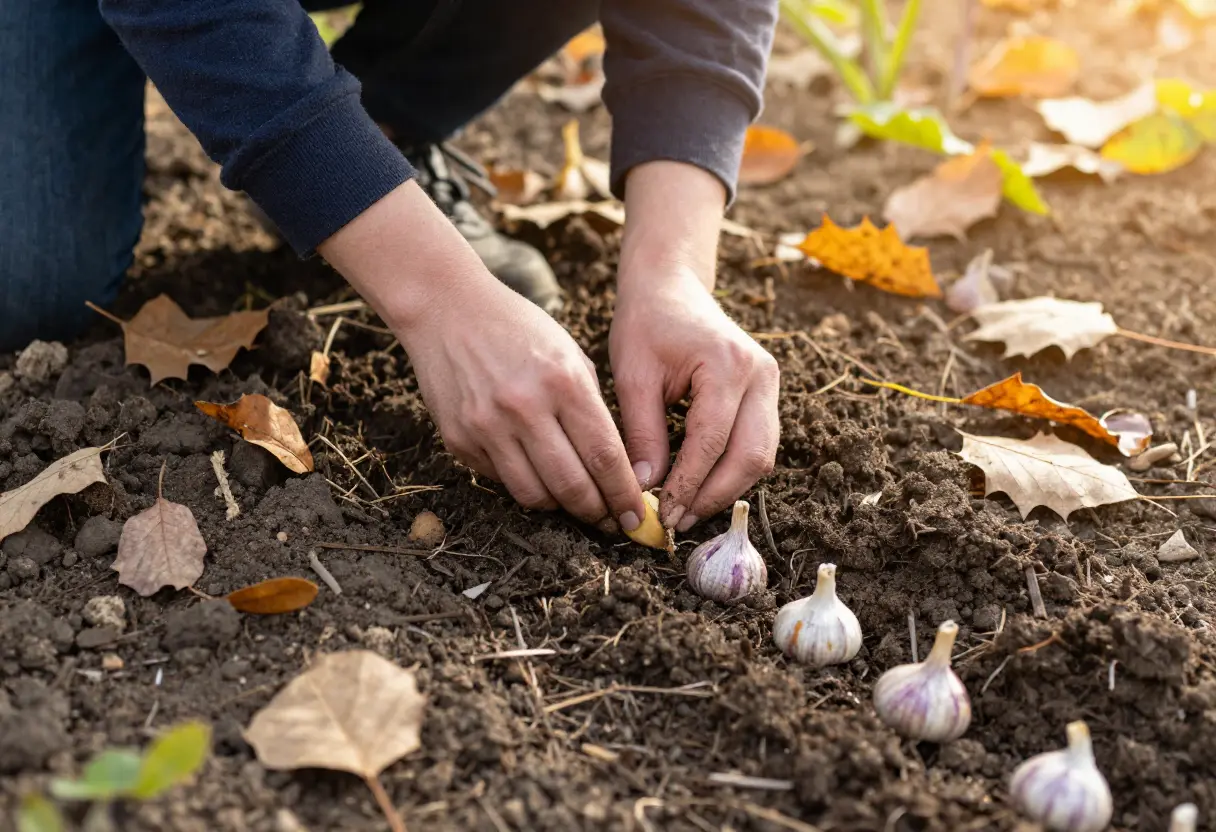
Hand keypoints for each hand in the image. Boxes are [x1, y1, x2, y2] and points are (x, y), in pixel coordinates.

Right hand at [319, 182, 645, 530]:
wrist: (445, 309)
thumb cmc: (518, 329)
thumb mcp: (569, 355)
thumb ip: (592, 409)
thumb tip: (616, 468)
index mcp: (563, 382)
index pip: (604, 457)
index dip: (624, 495)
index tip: (636, 517)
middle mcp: (524, 408)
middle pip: (572, 486)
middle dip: (598, 513)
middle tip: (611, 521)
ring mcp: (487, 427)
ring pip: (535, 496)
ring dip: (561, 508)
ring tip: (576, 503)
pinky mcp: (459, 440)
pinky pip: (502, 481)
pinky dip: (525, 485)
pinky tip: (537, 475)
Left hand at [611, 160, 778, 531]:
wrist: (671, 288)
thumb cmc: (646, 324)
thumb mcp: (632, 376)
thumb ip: (641, 432)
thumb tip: (645, 488)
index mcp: (726, 364)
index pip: (711, 441)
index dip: (688, 484)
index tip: (663, 514)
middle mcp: (760, 374)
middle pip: (750, 456)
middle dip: (714, 495)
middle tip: (677, 521)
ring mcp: (770, 383)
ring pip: (762, 455)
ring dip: (726, 488)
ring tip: (687, 509)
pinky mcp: (767, 393)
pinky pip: (758, 443)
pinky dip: (732, 470)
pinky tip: (700, 486)